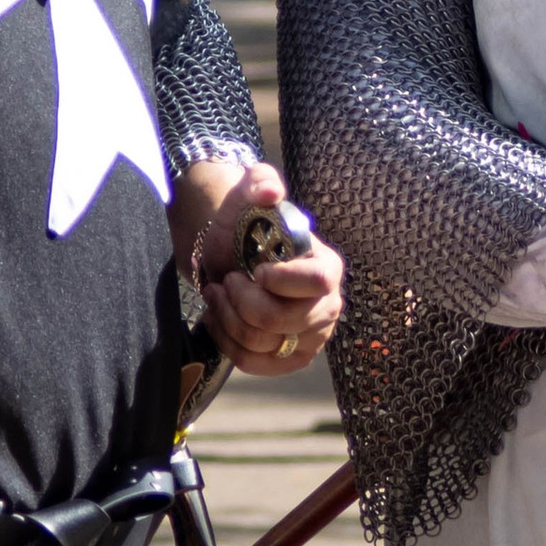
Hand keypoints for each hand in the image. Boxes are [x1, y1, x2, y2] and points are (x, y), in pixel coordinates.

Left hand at [189, 159, 344, 375]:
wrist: (229, 254)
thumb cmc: (244, 223)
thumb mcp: (249, 192)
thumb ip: (261, 181)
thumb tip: (271, 193)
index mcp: (328, 267)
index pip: (316, 284)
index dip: (279, 280)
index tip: (254, 267)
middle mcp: (327, 307)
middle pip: (281, 320)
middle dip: (241, 299)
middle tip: (226, 280)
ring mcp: (310, 338)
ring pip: (261, 343)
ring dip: (227, 317)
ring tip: (217, 295)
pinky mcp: (288, 359)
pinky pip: (253, 364)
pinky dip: (226, 342)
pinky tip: (219, 319)